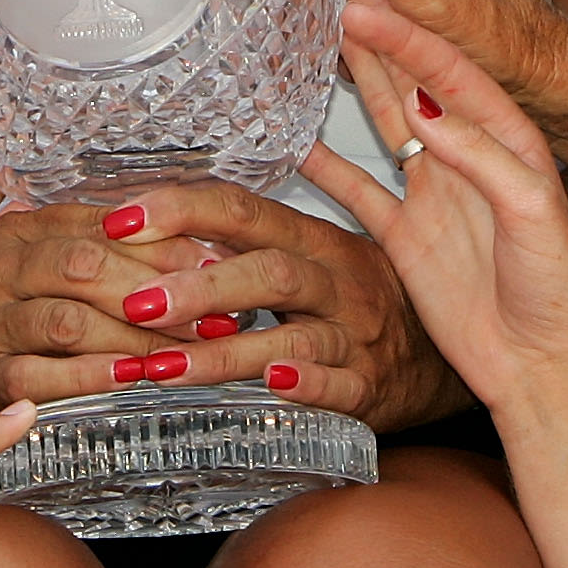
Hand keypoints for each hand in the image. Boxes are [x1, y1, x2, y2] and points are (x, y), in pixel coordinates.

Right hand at [0, 201, 196, 411]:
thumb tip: (206, 253)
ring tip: (183, 350)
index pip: (101, 226)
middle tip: (208, 315)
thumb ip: (119, 253)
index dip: (164, 246)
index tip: (214, 267)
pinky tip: (132, 375)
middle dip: (154, 291)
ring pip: (68, 322)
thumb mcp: (60, 267)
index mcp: (21, 230)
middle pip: (82, 266)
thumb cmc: (28, 311)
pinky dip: (92, 376)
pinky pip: (42, 374)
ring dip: (134, 337)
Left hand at [103, 182, 464, 427]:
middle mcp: (337, 281)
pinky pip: (341, 387)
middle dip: (199, 286)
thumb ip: (261, 217)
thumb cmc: (369, 295)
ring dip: (225, 353)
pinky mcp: (370, 388)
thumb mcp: (324, 243)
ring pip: (294, 335)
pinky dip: (307, 385)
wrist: (447, 352)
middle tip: (136, 302)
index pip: (243, 211)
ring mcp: (355, 336)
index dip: (181, 210)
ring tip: (162, 368)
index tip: (120, 220)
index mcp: (315, 239)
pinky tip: (270, 387)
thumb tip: (198, 178)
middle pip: (269, 271)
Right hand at [301, 0, 567, 424]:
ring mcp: (434, 192)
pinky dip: (325, 164)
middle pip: (414, 80)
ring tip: (320, 32)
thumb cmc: (560, 293)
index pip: (450, 70)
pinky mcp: (406, 234)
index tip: (365, 0)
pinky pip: (357, 189)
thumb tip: (426, 105)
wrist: (546, 368)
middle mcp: (468, 157)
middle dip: (379, 33)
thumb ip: (481, 159)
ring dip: (356, 78)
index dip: (407, 34)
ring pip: (384, 120)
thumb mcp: (533, 214)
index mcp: (508, 140)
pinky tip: (295, 136)